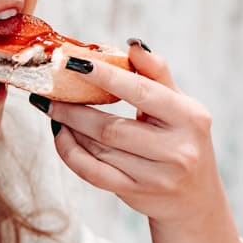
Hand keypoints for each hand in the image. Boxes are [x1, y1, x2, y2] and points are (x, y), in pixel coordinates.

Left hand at [35, 41, 224, 226]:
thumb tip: (132, 44)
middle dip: (73, 109)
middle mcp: (178, 149)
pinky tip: (61, 136)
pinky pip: (93, 173)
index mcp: (190, 117)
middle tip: (48, 92)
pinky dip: (71, 153)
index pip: (141, 91)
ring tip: (52, 110)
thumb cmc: (182, 140)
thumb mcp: (181, 106)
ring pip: (99, 149)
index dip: (106, 76)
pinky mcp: (137, 194)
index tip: (73, 62)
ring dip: (69, 128)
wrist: (195, 197)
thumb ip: (157, 74)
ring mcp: (157, 176)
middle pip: (111, 126)